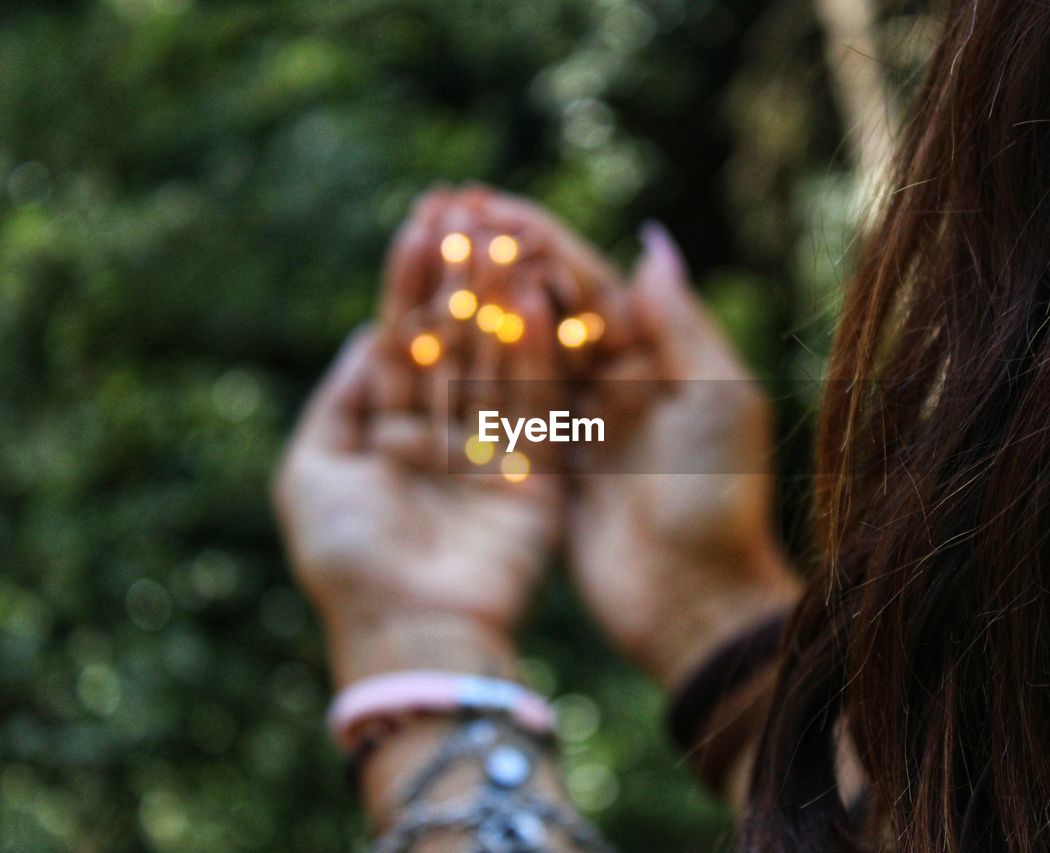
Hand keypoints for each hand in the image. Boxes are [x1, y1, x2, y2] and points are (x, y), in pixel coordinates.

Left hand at [272, 193, 566, 685]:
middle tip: (476, 212)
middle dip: (461, 279)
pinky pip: (539, 405)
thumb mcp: (312, 468)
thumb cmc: (348, 557)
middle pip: (453, 345)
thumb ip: (340, 396)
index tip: (424, 221)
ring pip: (497, 364)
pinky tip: (539, 297)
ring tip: (511, 237)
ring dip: (503, 302)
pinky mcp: (537, 477)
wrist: (412, 630)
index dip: (411, 283)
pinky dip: (540, 353)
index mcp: (383, 437)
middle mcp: (438, 440)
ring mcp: (490, 456)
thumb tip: (372, 333)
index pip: (402, 343)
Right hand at [460, 191, 799, 687]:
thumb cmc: (719, 496)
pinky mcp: (551, 469)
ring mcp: (582, 426)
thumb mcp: (714, 397)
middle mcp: (619, 384)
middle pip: (551, 312)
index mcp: (661, 358)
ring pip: (521, 356)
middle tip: (445, 222)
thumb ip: (678, 321)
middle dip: (501, 266)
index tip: (489, 205)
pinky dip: (473, 377)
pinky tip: (428, 342)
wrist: (696, 599)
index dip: (542, 243)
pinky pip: (506, 411)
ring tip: (426, 265)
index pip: (593, 286)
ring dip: (479, 312)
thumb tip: (651, 240)